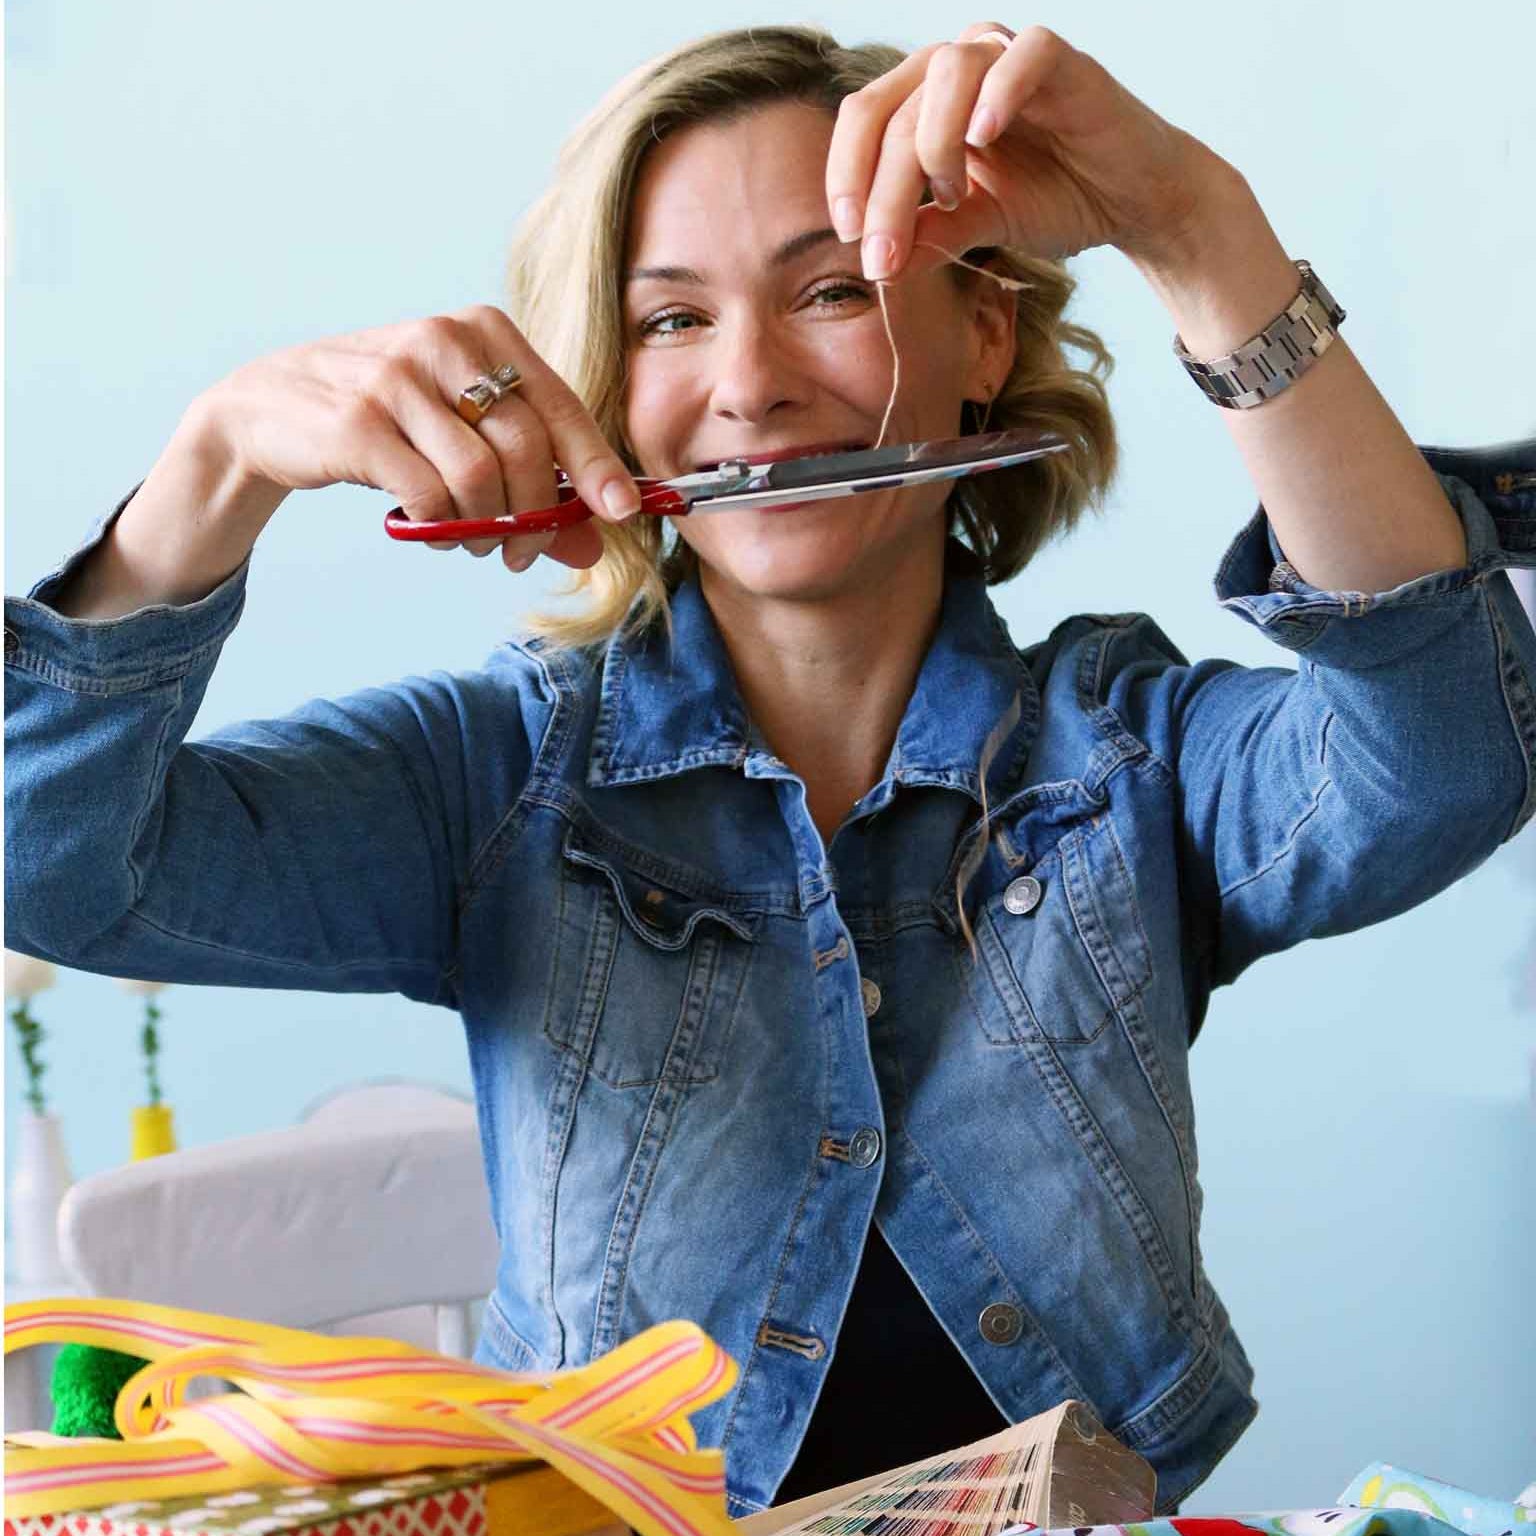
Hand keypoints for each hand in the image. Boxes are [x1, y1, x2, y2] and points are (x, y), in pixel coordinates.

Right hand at [194, 304, 639, 572]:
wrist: (269, 411)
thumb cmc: (386, 422)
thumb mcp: (462, 438)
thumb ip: (529, 487)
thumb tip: (592, 547)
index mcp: (482, 330)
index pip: (560, 404)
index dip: (596, 464)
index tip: (622, 510)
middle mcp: (444, 341)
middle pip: (527, 448)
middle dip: (536, 516)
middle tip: (523, 552)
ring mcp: (397, 377)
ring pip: (481, 477)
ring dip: (485, 527)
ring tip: (469, 540)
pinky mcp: (358, 422)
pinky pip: (429, 495)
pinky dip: (440, 526)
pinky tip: (430, 528)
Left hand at [826, 23, 1236, 281]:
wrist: (1131, 200)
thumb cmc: (1054, 198)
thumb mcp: (978, 225)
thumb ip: (929, 235)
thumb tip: (876, 268)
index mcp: (928, 99)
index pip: (866, 119)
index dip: (846, 175)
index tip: (849, 238)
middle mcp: (960, 66)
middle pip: (897, 110)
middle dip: (882, 189)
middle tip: (882, 254)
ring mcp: (1007, 56)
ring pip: (946, 73)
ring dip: (933, 143)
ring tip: (952, 195)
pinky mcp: (1061, 60)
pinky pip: (1020, 56)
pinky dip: (997, 94)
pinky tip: (983, 139)